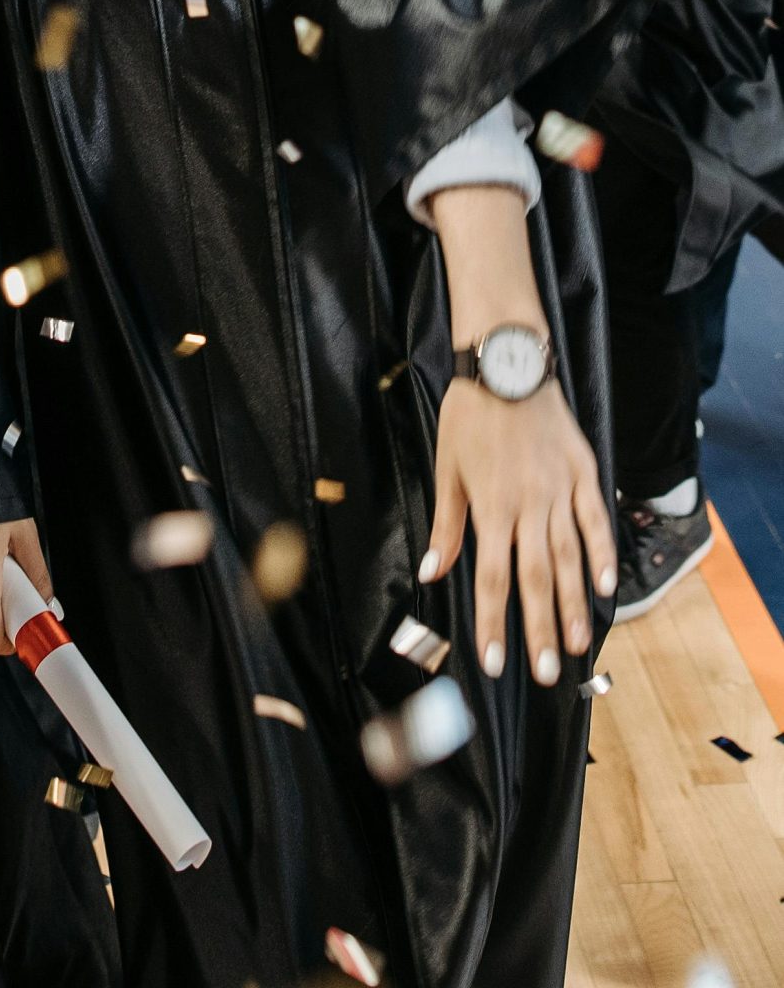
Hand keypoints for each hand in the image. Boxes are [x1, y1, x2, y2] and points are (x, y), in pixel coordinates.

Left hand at [418, 381, 615, 685]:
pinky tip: (606, 587)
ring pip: (569, 558)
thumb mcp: (447, 468)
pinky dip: (602, 554)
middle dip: (538, 630)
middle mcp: (528, 506)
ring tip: (575, 645)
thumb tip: (432, 571)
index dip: (493, 623)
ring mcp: (559, 490)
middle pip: (536, 579)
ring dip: (572, 605)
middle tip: (546, 674)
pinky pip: (595, 520)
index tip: (496, 662)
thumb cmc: (469, 416)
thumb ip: (447, 525)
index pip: (491, 578)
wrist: (506, 365)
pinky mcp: (582, 472)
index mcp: (491, 507)